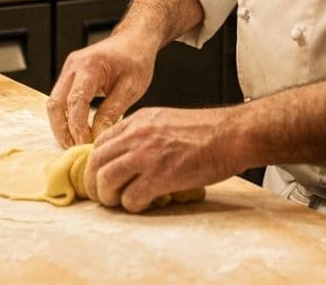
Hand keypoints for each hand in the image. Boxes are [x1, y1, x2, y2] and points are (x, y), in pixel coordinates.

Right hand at [47, 31, 156, 147]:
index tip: (85, 146)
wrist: (134, 40)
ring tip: (75, 145)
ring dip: (61, 126)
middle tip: (75, 150)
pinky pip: (59, 99)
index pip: (76, 102)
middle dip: (63, 131)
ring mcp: (68, 69)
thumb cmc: (136, 60)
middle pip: (56, 104)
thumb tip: (96, 138)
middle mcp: (73, 65)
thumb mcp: (131, 87)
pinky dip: (64, 117)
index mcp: (90, 65)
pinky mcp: (69, 75)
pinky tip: (75, 132)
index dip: (78, 128)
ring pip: (54, 103)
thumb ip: (112, 112)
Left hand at [84, 105, 239, 211]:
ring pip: (107, 181)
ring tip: (121, 202)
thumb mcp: (167, 120)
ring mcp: (147, 155)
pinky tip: (145, 203)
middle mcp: (138, 134)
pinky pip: (130, 198)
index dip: (96, 163)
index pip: (101, 142)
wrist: (230, 134)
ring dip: (109, 197)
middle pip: (97, 162)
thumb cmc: (206, 130)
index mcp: (140, 120)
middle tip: (103, 195)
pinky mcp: (160, 177)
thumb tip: (128, 154)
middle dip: (95, 183)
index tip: (100, 175)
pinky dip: (133, 206)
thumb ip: (145, 133)